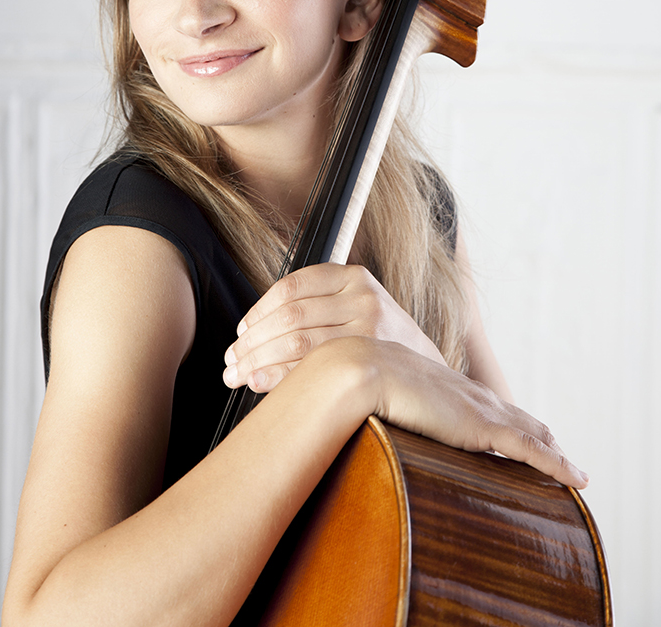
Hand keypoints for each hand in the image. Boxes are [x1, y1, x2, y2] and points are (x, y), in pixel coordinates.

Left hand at [223, 263, 442, 391]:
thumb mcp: (354, 310)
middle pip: (289, 315)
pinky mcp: (374, 358)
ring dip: (257, 361)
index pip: (291, 286)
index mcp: (352, 275)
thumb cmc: (380, 345)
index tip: (240, 333)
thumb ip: (315, 310)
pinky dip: (279, 376)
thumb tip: (247, 336)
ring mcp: (371, 326)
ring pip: (296, 341)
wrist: (431, 375)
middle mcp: (363, 295)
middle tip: (230, 362)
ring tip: (238, 376)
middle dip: (251, 341)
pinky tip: (260, 385)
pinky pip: (313, 366)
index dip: (259, 311)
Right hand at [311, 336, 589, 489]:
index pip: (484, 405)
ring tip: (571, 470)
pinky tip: (576, 478)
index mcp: (442, 389)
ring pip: (531, 432)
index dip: (505, 419)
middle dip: (538, 434)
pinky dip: (557, 465)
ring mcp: (477, 409)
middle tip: (558, 453)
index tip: (518, 429)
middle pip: (514, 415)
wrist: (356, 371)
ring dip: (552, 450)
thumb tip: (355, 429)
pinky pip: (531, 449)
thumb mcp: (371, 399)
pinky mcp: (482, 428)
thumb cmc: (353, 384)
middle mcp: (467, 395)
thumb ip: (375, 412)